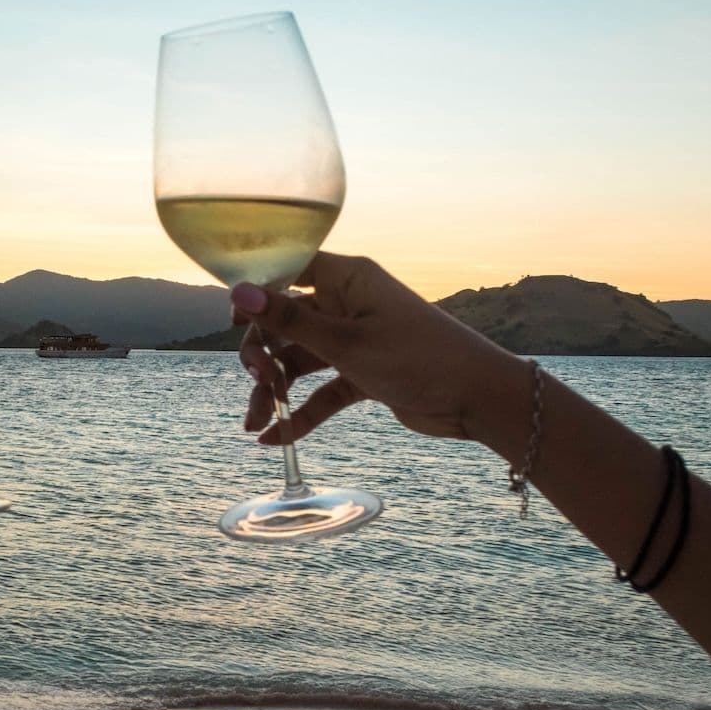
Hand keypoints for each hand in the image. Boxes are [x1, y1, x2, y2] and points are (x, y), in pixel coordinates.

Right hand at [230, 253, 529, 446]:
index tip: (231, 322)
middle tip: (258, 382)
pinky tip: (275, 439)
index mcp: (347, 278)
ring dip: (274, 391)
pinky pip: (321, 390)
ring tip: (255, 424)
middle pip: (285, 322)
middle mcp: (348, 303)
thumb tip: (238, 292)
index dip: (255, 292)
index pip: (287, 270)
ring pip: (299, 361)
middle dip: (263, 354)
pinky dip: (301, 413)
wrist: (478, 399)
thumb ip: (289, 320)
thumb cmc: (419, 357)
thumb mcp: (346, 341)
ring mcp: (355, 340)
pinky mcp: (363, 374)